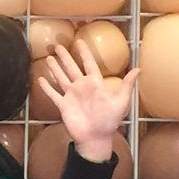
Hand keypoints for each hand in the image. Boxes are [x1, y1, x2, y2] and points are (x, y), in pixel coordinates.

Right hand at [34, 42, 138, 161]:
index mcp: (94, 84)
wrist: (95, 138)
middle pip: (71, 68)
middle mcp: (81, 87)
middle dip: (65, 57)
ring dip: (55, 68)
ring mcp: (71, 96)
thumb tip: (138, 69)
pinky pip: (53, 94)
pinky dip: (46, 87)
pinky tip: (40, 79)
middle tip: (58, 46)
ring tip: (48, 58)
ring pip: (61, 78)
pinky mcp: (63, 105)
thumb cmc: (109, 121)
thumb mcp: (121, 102)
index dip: (84, 52)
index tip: (79, 41)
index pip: (88, 64)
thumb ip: (127, 85)